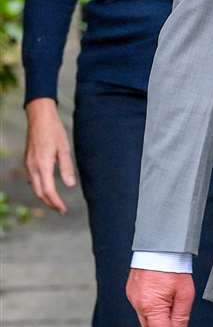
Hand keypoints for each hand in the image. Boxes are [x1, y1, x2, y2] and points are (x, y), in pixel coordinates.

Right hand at [24, 98, 75, 213]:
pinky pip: (32, 179)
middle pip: (39, 192)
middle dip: (49, 203)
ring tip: (55, 202)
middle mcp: (32, 166)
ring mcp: (28, 163)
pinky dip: (39, 187)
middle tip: (60, 209)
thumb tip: (70, 185)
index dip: (56, 202)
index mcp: (42, 165)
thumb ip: (67, 167)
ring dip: (44, 196)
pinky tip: (47, 188)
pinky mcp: (28, 160)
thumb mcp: (64, 148)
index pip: (48, 191)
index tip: (63, 210)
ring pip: (34, 186)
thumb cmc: (54, 130)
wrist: (39, 116)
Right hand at [126, 269, 194, 326]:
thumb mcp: (185, 294)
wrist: (160, 246)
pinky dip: (151, 313)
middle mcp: (138, 304)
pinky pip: (141, 308)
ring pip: (145, 319)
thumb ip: (181, 317)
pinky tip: (162, 307)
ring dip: (158, 324)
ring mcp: (133, 297)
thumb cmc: (174, 267)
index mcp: (151, 307)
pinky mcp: (131, 291)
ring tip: (172, 320)